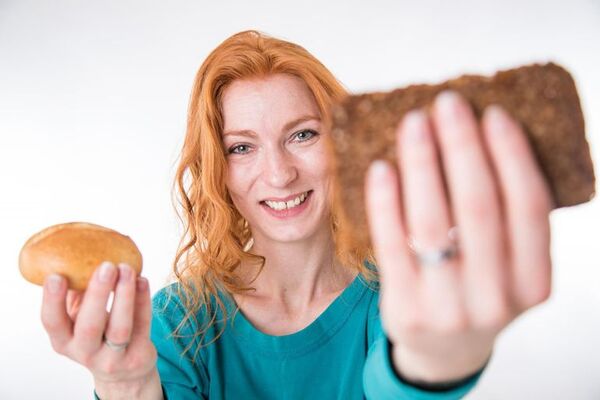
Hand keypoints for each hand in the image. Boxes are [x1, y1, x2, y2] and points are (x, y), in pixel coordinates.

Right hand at [41, 262, 158, 396]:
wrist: (123, 371)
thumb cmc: (98, 333)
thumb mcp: (79, 317)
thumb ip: (77, 291)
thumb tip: (78, 250)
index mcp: (63, 340)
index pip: (52, 322)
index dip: (52, 300)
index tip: (55, 275)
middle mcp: (84, 352)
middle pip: (89, 326)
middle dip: (98, 294)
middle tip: (106, 266)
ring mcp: (112, 358)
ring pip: (119, 328)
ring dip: (124, 295)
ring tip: (127, 269)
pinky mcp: (137, 356)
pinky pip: (142, 325)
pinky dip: (142, 300)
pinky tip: (142, 280)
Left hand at [364, 91, 552, 382]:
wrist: (444, 352)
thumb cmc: (477, 290)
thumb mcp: (507, 266)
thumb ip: (504, 221)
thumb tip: (477, 137)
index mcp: (534, 282)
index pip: (529, 207)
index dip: (511, 156)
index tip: (492, 113)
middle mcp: (497, 297)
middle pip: (479, 206)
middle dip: (462, 146)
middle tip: (446, 103)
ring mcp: (449, 307)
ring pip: (432, 221)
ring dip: (421, 164)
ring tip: (412, 123)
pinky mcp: (405, 307)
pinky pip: (392, 245)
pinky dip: (385, 201)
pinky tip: (381, 167)